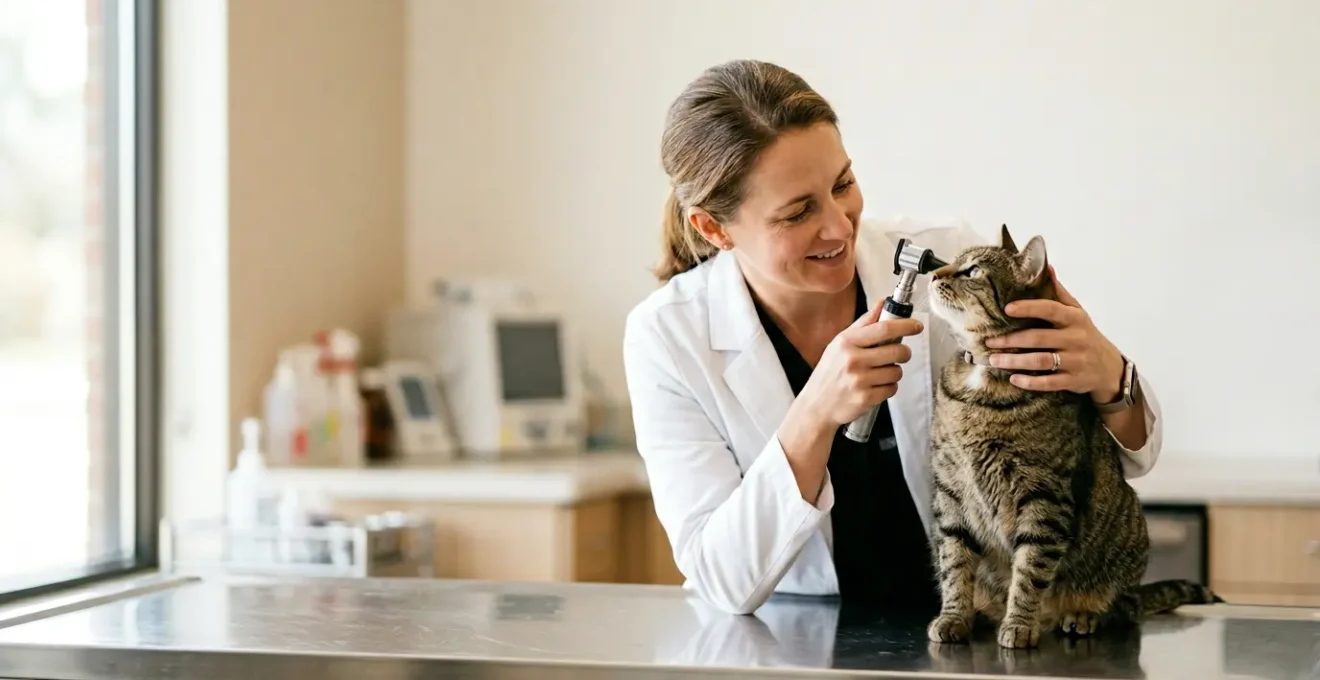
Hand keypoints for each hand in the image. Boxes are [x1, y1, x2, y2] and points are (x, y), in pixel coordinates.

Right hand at [799, 302, 923, 426]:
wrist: (817, 404)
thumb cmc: (831, 371)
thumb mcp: (841, 343)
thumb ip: (864, 323)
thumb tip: (883, 302)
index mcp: (847, 342)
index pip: (883, 329)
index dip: (905, 326)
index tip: (917, 326)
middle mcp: (853, 360)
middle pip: (896, 351)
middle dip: (904, 353)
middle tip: (900, 354)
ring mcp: (859, 380)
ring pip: (897, 372)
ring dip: (894, 372)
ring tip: (880, 374)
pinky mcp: (866, 398)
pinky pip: (892, 389)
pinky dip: (888, 388)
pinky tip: (875, 387)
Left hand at [984, 266, 1125, 402]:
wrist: (1110, 368)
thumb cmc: (1086, 336)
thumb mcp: (1078, 313)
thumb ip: (1060, 293)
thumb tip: (1046, 267)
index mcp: (1074, 319)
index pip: (1050, 309)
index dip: (1028, 308)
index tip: (1007, 309)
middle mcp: (1076, 338)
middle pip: (1038, 338)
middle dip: (1011, 340)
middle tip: (989, 341)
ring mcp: (1076, 361)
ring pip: (1041, 361)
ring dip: (1015, 362)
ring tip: (994, 360)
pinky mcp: (1074, 381)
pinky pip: (1050, 383)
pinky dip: (1030, 382)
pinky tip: (1014, 379)